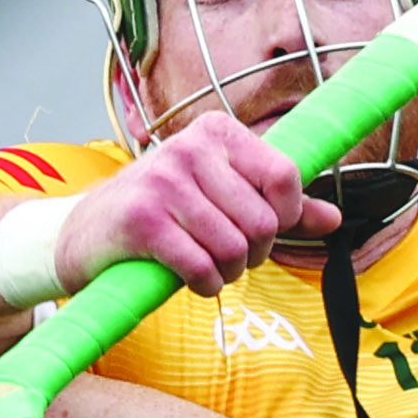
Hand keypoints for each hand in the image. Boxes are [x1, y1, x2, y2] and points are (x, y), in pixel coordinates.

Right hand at [59, 113, 339, 296]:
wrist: (84, 233)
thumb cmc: (161, 214)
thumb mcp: (220, 198)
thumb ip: (277, 207)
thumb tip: (334, 218)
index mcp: (215, 132)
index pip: (285, 175)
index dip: (288, 216)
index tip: (264, 229)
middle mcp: (189, 148)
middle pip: (263, 222)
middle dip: (254, 254)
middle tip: (229, 257)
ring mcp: (163, 182)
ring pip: (235, 249)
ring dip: (228, 274)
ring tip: (208, 269)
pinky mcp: (143, 220)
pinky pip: (201, 267)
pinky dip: (204, 285)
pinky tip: (191, 280)